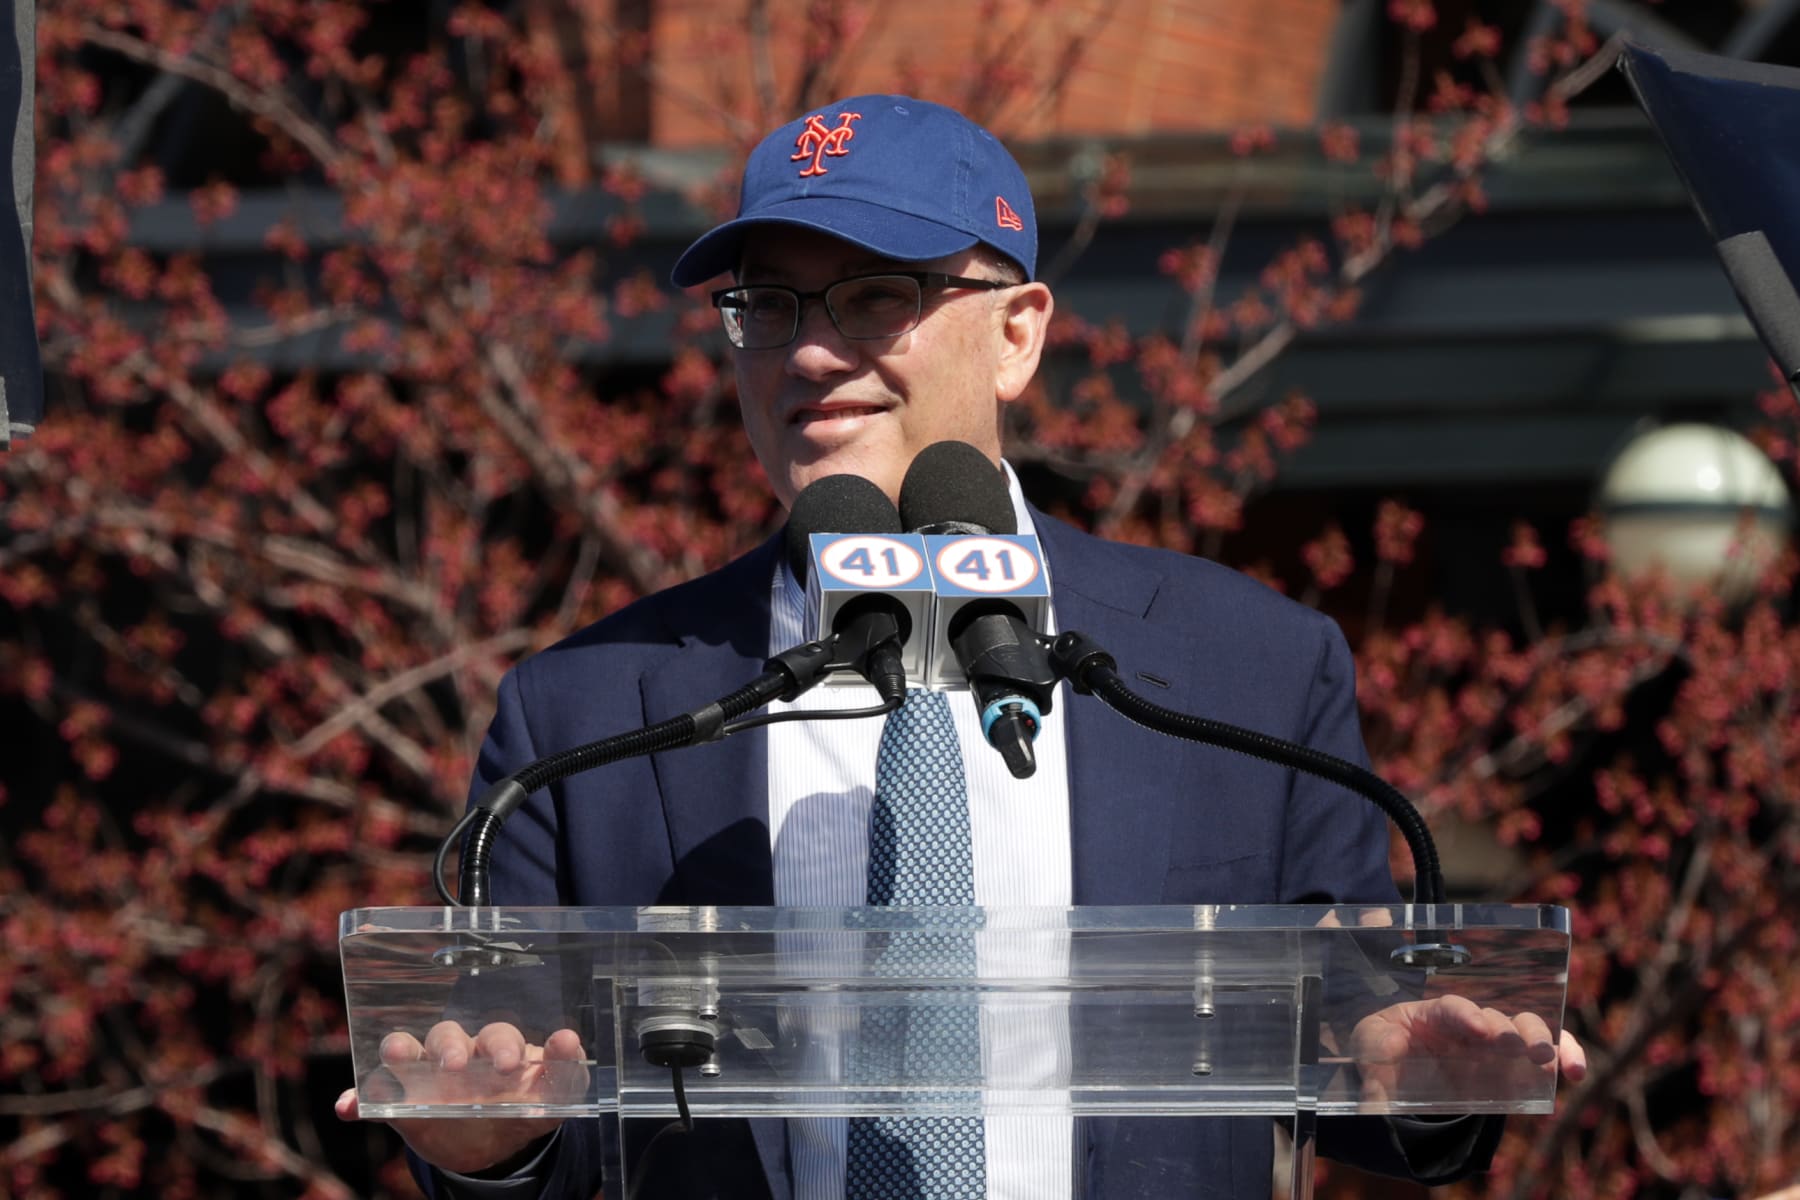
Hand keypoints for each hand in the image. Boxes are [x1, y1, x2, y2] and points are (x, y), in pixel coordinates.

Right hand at [334, 1021, 588, 1175]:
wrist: (492, 1147)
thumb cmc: (522, 1107)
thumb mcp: (548, 1101)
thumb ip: (565, 1075)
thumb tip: (572, 1043)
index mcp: (495, 1050)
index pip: (496, 1036)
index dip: (501, 1045)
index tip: (510, 1063)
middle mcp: (457, 1054)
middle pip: (449, 1036)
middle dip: (453, 1048)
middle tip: (458, 1066)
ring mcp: (424, 1076)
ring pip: (408, 1052)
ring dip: (400, 1051)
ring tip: (396, 1055)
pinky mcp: (399, 1103)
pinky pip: (371, 1096)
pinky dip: (356, 1097)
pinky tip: (347, 1106)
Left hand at [1349, 993, 1586, 1107]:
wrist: (1398, 1076)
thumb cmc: (1383, 1052)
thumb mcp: (1369, 1051)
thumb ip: (1374, 1063)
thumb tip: (1379, 1083)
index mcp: (1433, 1014)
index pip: (1452, 1007)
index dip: (1466, 1015)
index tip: (1479, 1030)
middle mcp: (1469, 1023)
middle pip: (1497, 1016)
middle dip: (1508, 1029)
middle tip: (1515, 1046)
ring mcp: (1495, 1044)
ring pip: (1526, 1030)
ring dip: (1542, 1041)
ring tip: (1550, 1060)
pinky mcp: (1514, 1067)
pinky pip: (1546, 1055)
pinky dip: (1565, 1056)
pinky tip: (1575, 1071)